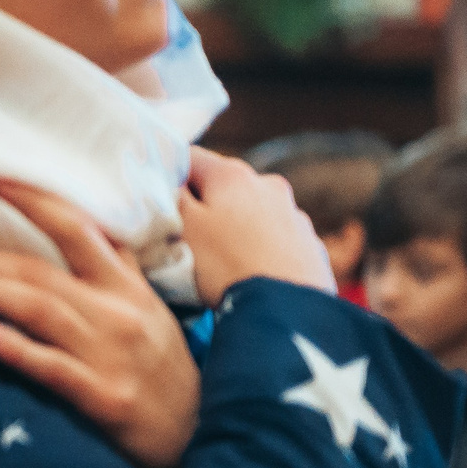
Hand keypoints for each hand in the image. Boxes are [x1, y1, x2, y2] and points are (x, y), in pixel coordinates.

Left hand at [0, 181, 202, 467]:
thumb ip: (117, 271)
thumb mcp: (150, 312)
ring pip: (39, 308)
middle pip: (40, 271)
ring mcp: (111, 354)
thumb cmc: (164, 372)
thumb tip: (85, 227)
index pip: (76, 229)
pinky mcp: (104, 398)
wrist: (201, 433)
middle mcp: (118, 312)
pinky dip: (18, 348)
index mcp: (126, 287)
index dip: (32, 201)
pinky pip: (53, 368)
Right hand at [178, 149, 336, 304]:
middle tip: (184, 234)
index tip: (156, 201)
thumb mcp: (183, 229)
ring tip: (219, 258)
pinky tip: (249, 271)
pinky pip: (275, 237)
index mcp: (233, 175)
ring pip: (252, 210)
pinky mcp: (310, 243)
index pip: (190, 157)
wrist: (287, 309)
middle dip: (203, 203)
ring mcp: (294, 213)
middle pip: (223, 185)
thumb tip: (169, 182)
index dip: (168, 175)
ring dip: (234, 225)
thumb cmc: (226, 265)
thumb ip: (171, 199)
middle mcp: (268, 184)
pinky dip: (259, 246)